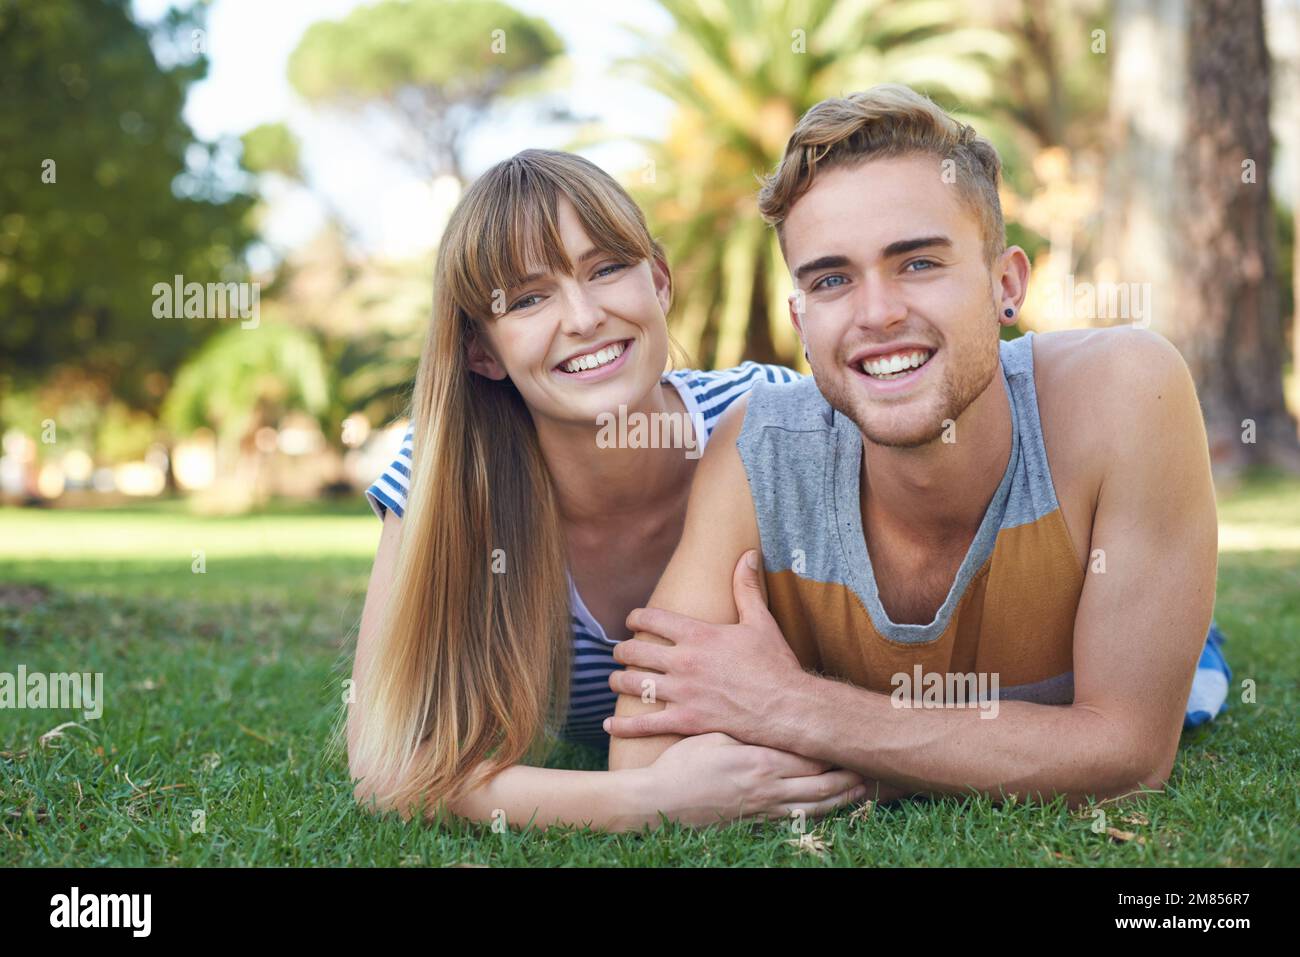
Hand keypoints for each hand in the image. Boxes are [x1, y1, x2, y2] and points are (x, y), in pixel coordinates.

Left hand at [606, 550, 806, 745]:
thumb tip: (747, 554)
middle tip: (620, 652)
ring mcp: (683, 693)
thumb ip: (747, 587)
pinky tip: (611, 724)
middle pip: (636, 652)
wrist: (788, 707)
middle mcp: (685, 661)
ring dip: (618, 682)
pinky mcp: (687, 721)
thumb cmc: (775, 664)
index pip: (652, 619)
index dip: (636, 618)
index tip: (631, 621)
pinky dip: (624, 725)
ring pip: (634, 685)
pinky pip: (646, 724)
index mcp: (699, 635)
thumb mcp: (761, 621)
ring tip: (615, 681)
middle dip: (623, 651)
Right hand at [634, 732, 867, 828]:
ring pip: (815, 805)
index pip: (810, 753)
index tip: (852, 736)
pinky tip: (830, 808)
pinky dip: (819, 813)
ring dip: (841, 797)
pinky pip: (797, 819)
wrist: (660, 802)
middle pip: (822, 782)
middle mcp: (769, 787)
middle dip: (848, 773)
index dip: (834, 746)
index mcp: (760, 761)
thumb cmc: (683, 764)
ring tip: (862, 788)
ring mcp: (765, 807)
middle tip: (871, 764)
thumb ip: (744, 726)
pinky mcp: (756, 820)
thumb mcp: (713, 735)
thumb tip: (764, 708)